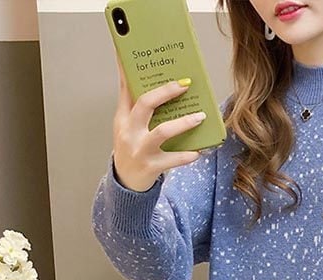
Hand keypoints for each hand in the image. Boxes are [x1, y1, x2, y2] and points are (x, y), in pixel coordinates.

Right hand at [112, 51, 207, 191]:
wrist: (125, 183)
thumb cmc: (131, 150)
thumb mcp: (126, 127)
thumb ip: (135, 107)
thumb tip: (147, 82)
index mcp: (122, 118)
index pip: (126, 88)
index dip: (130, 69)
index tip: (141, 52)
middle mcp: (129, 132)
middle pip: (145, 104)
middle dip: (166, 92)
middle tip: (185, 84)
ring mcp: (140, 150)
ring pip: (163, 131)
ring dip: (184, 123)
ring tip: (200, 117)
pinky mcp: (151, 167)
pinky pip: (173, 159)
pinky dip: (187, 155)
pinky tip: (199, 150)